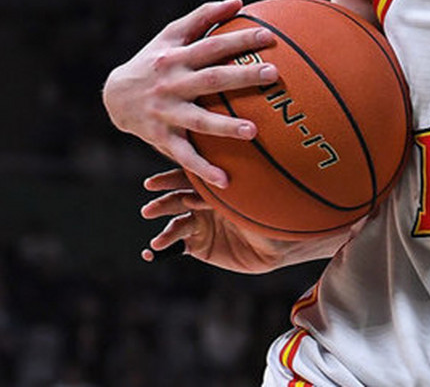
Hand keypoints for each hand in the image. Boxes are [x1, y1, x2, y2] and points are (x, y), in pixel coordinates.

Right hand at [102, 0, 278, 187]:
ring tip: (254, 131)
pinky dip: (203, 169)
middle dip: (242, 77)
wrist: (114, 97)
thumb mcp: (172, 34)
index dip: (239, 40)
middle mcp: (172, 84)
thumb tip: (239, 1)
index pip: (213, 45)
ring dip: (225, 127)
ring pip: (198, 121)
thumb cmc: (154, 59)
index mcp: (177, 57)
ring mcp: (166, 113)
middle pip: (211, 80)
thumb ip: (204, 16)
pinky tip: (227, 181)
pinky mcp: (161, 138)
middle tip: (274, 75)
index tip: (268, 36)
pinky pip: (184, 155)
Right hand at [139, 168, 290, 271]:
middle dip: (164, 204)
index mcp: (217, 184)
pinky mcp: (199, 244)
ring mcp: (201, 224)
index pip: (190, 178)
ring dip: (166, 231)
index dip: (172, 180)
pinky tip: (152, 252)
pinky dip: (162, 248)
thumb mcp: (253, 199)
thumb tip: (212, 180)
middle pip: (179, 199)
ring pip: (177, 223)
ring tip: (159, 242)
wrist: (280, 243)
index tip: (152, 184)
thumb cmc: (272, 212)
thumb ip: (232, 191)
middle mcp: (205, 202)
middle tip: (150, 211)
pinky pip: (177, 245)